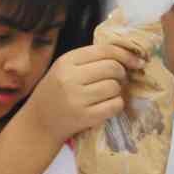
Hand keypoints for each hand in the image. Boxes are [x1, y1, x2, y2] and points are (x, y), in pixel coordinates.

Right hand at [24, 44, 140, 141]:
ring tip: (105, 95)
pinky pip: (115, 105)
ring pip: (115, 87)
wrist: (39, 122)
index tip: (135, 61)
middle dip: (121, 74)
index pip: (104, 50)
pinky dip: (115, 105)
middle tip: (116, 80)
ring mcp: (77, 98)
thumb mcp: (65, 69)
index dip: (125, 54)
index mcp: (66, 61)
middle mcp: (70, 78)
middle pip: (113, 67)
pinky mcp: (86, 117)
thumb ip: (91, 60)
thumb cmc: (55, 92)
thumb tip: (131, 57)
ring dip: (116, 91)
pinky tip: (105, 106)